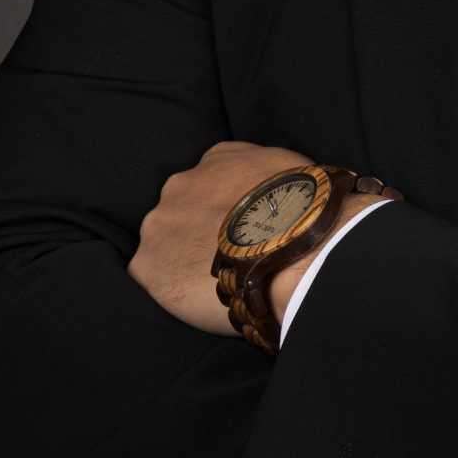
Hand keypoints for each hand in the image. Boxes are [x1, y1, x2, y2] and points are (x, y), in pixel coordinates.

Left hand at [127, 141, 395, 336]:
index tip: (245, 231)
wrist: (298, 248)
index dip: (228, 210)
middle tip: (232, 258)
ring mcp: (159, 223)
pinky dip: (173, 289)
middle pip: (183, 210)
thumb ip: (269, 178)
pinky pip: (153, 277)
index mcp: (219, 158)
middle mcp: (181, 182)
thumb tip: (280, 195)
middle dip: (201, 231)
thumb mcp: (294, 171)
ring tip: (219, 283)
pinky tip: (200, 300)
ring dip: (185, 259)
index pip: (214, 181)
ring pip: (165, 244)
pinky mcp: (147, 264)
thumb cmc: (309, 212)